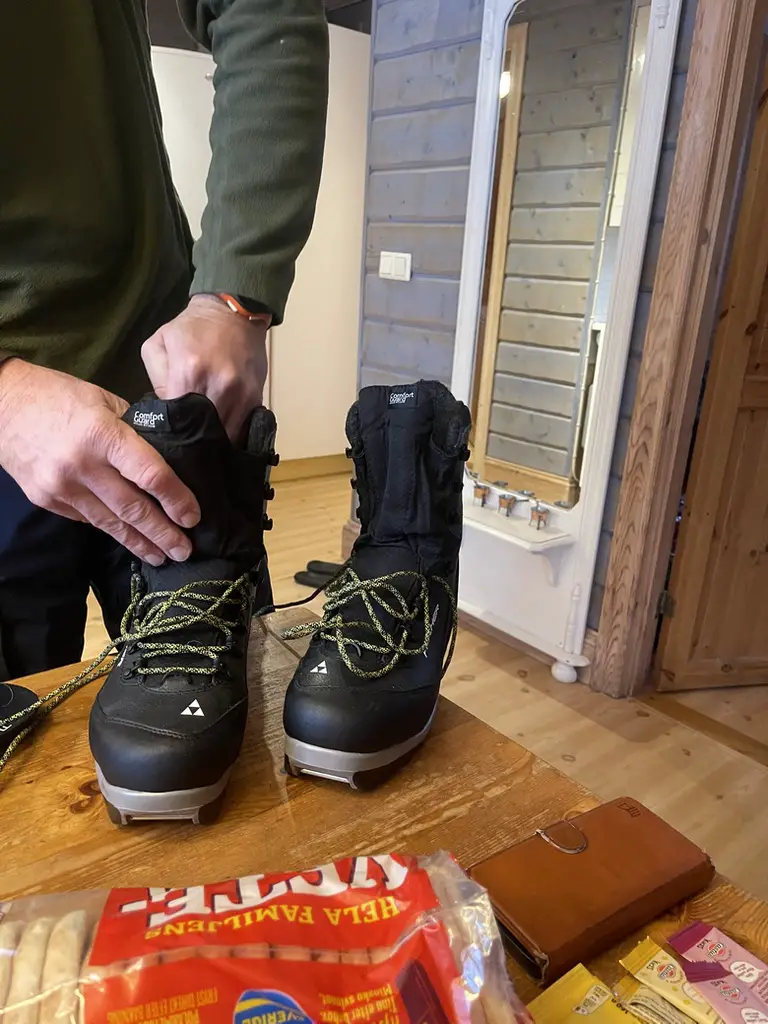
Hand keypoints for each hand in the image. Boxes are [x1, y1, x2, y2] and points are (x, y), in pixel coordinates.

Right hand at [0, 361, 199, 565]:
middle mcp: (82, 466)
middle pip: (133, 508)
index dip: (176, 499)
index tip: (193, 516)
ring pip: (110, 522)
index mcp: (102, 434)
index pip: (150, 474)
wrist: (1, 403)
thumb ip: (134, 430)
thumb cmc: (58, 395)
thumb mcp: (103, 400)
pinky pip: (88, 519)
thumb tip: (167, 457)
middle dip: (163, 533)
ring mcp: (61, 487)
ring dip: (139, 543)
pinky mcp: (47, 500)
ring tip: (162, 557)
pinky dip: (111, 529)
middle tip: (186, 551)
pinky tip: (129, 539)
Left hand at [141, 295, 267, 439]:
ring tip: (203, 443)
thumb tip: (168, 412)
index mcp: (189, 372)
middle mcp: (218, 386)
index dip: (171, 432)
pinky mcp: (256, 398)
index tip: (167, 436)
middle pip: (203, 433)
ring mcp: (241, 394)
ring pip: (226, 436)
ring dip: (214, 442)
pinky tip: (221, 433)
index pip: (177, 419)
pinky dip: (231, 434)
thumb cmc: (193, 328)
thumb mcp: (159, 344)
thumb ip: (157, 380)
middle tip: (184, 445)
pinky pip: (243, 429)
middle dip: (193, 442)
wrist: (234, 313)